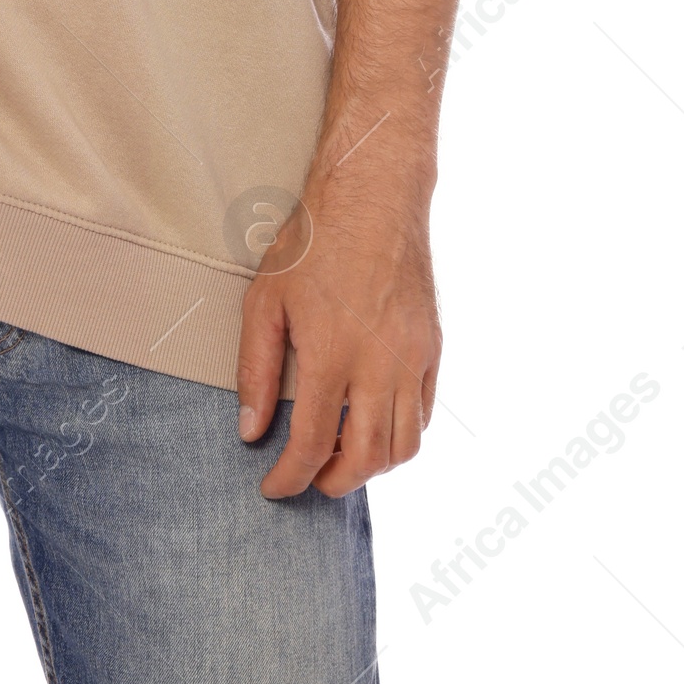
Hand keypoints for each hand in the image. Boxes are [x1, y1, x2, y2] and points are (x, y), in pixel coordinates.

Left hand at [236, 173, 441, 498]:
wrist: (372, 196)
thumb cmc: (312, 243)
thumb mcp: (265, 300)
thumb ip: (257, 370)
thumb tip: (251, 431)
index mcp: (331, 354)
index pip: (312, 445)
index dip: (290, 477)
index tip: (273, 488)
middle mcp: (378, 364)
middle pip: (365, 459)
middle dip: (333, 483)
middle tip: (309, 478)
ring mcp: (412, 357)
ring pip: (404, 445)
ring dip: (372, 466)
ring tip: (341, 457)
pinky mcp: (433, 347)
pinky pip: (424, 413)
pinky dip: (401, 435)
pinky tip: (373, 424)